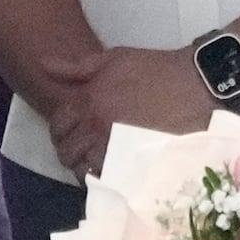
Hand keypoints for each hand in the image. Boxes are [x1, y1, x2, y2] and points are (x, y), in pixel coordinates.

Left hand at [46, 45, 214, 177]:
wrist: (197, 85)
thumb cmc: (154, 69)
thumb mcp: (112, 59)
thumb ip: (75, 68)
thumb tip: (42, 64)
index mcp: (88, 101)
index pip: (57, 125)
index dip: (59, 130)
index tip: (70, 131)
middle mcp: (97, 126)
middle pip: (67, 151)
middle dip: (69, 152)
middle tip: (82, 149)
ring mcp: (117, 147)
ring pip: (85, 170)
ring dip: (86, 168)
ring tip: (97, 162)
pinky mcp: (137, 164)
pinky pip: (110, 180)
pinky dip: (107, 179)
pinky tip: (114, 170)